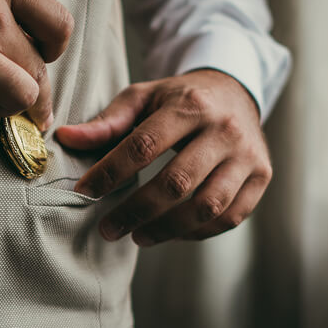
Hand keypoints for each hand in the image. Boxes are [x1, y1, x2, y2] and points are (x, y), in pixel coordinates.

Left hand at [54, 69, 271, 245]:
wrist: (235, 91)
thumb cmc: (180, 98)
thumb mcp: (143, 98)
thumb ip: (107, 122)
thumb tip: (66, 138)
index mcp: (190, 105)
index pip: (145, 145)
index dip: (111, 172)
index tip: (84, 191)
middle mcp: (225, 129)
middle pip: (177, 181)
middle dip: (136, 211)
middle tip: (108, 229)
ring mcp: (248, 155)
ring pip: (207, 206)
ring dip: (167, 229)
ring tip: (137, 237)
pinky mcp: (262, 176)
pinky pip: (230, 216)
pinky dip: (198, 232)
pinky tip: (171, 233)